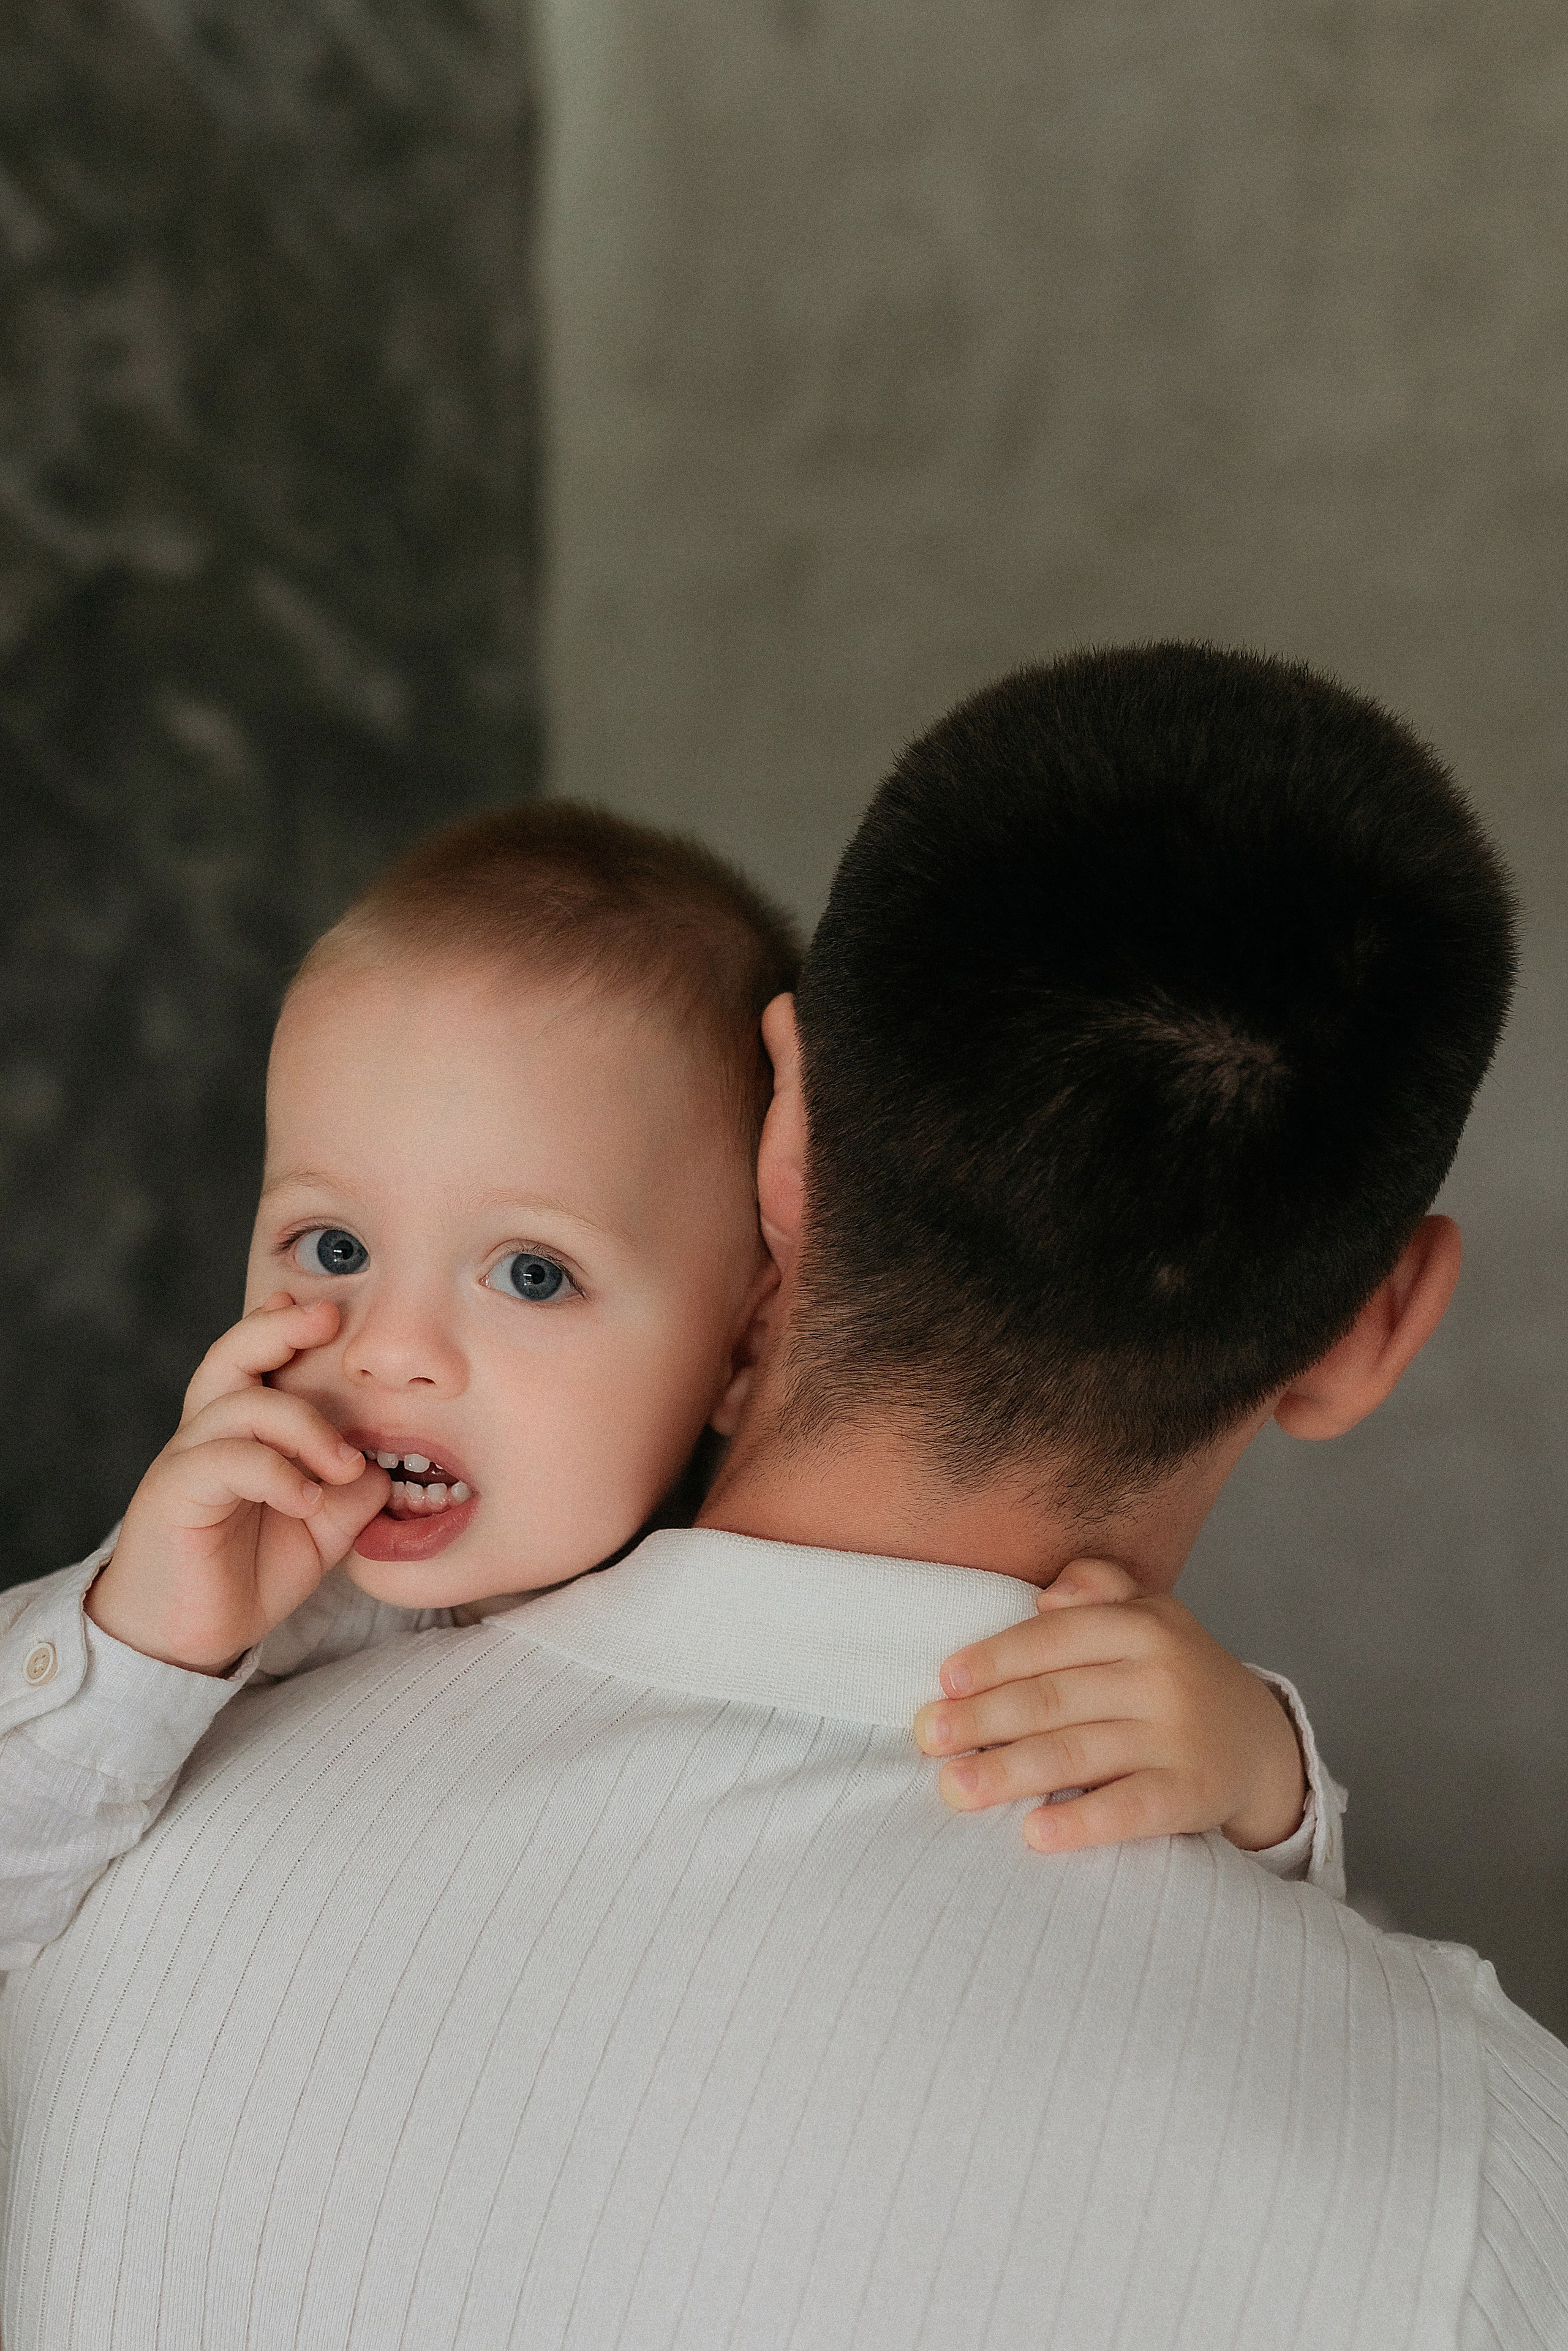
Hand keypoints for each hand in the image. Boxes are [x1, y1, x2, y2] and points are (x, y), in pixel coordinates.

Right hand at [85, 1293, 389, 1674]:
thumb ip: (351, 1492)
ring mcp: (187, 1459)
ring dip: (304, 1425)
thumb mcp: (320, 1529)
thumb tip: (388, 1465)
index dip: (285, 1329)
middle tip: (327, 1318)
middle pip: (233, 1356)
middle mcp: (209, 1433)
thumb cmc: (248, 1573)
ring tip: (345, 1466)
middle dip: (279, 1330)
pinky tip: (307, 1500)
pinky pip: (226, 1459)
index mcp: (242, 1430)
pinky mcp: (174, 1493)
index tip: (329, 1312)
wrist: (186, 1639)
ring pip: (239, 1403)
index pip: (258, 1361)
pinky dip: (276, 1472)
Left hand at [912, 1558, 1307, 1855]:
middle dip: (983, 1720)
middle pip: (1054, 1698)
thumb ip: (1098, 1587)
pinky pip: (1128, 1810)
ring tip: (955, 1788)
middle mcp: (1162, 1676)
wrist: (1258, 1740)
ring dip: (1009, 1773)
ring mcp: (1178, 1738)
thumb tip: (1047, 1593)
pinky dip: (1081, 1822)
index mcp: (1142, 1625)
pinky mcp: (1191, 1795)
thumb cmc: (1175, 1672)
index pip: (1053, 1639)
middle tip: (928, 1738)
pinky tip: (1035, 1833)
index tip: (943, 1683)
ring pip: (1078, 1754)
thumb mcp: (1149, 1612)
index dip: (994, 1661)